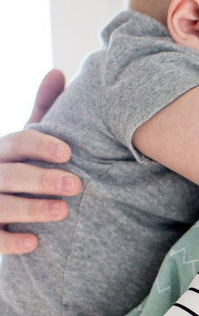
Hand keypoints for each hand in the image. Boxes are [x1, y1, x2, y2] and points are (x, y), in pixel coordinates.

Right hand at [0, 70, 80, 254]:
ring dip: (30, 208)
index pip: (17, 142)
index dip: (40, 146)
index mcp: (1, 152)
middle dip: (41, 179)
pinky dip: (10, 241)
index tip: (69, 153)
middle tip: (75, 185)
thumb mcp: (25, 141)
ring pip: (0, 205)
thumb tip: (58, 71)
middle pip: (10, 174)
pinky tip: (34, 244)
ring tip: (62, 211)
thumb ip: (42, 112)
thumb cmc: (17, 169)